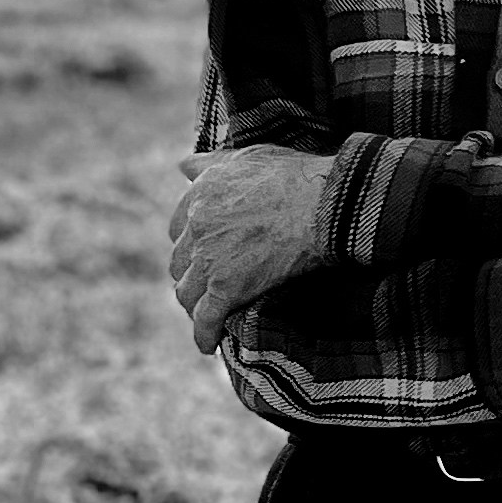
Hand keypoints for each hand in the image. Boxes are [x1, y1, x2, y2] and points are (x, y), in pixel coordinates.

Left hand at [172, 144, 334, 353]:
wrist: (322, 203)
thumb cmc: (295, 177)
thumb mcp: (245, 156)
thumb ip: (210, 162)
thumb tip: (182, 164)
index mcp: (201, 193)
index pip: (179, 226)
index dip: (189, 244)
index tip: (200, 254)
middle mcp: (198, 225)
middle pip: (179, 262)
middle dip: (190, 276)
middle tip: (206, 288)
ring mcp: (210, 258)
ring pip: (186, 292)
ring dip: (194, 306)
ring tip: (206, 315)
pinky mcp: (227, 286)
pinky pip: (206, 318)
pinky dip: (204, 335)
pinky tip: (207, 346)